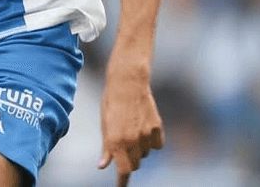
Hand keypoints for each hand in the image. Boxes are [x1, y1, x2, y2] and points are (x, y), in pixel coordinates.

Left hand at [98, 63, 163, 185]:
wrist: (127, 83)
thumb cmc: (111, 103)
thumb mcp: (104, 125)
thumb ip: (106, 147)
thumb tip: (103, 166)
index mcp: (115, 140)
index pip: (123, 170)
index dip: (122, 181)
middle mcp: (132, 140)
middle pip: (134, 165)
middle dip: (129, 161)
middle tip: (124, 146)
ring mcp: (146, 134)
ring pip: (145, 154)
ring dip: (139, 149)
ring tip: (132, 128)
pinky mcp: (157, 128)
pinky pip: (157, 145)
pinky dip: (152, 141)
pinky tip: (144, 127)